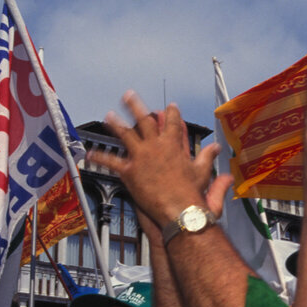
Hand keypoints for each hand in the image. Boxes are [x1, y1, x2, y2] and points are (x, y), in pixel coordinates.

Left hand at [89, 93, 220, 228]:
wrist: (179, 210)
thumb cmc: (191, 193)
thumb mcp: (202, 172)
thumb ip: (207, 157)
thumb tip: (216, 148)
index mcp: (173, 145)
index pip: (173, 123)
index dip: (172, 113)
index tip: (170, 106)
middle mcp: (155, 147)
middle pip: (144, 120)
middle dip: (136, 105)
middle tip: (128, 95)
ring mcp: (141, 157)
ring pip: (125, 134)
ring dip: (115, 124)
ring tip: (108, 115)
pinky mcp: (130, 172)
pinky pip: (112, 162)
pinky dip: (100, 158)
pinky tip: (90, 154)